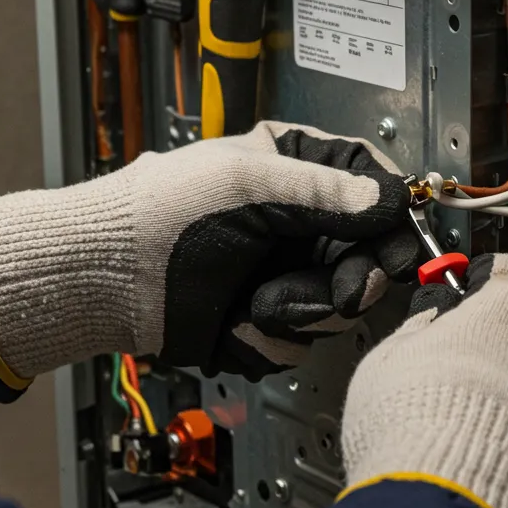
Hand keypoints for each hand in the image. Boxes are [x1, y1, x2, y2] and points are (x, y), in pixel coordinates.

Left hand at [0, 122, 419, 379]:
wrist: (106, 280)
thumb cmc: (159, 216)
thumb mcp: (247, 185)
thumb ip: (322, 189)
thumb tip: (386, 200)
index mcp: (293, 169)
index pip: (370, 187)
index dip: (393, 219)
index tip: (400, 245)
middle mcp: (296, 222)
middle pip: (367, 255)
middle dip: (352, 279)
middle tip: (345, 291)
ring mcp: (283, 273)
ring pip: (339, 304)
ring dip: (302, 311)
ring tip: (259, 303)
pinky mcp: (265, 319)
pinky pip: (299, 338)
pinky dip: (270, 337)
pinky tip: (240, 320)